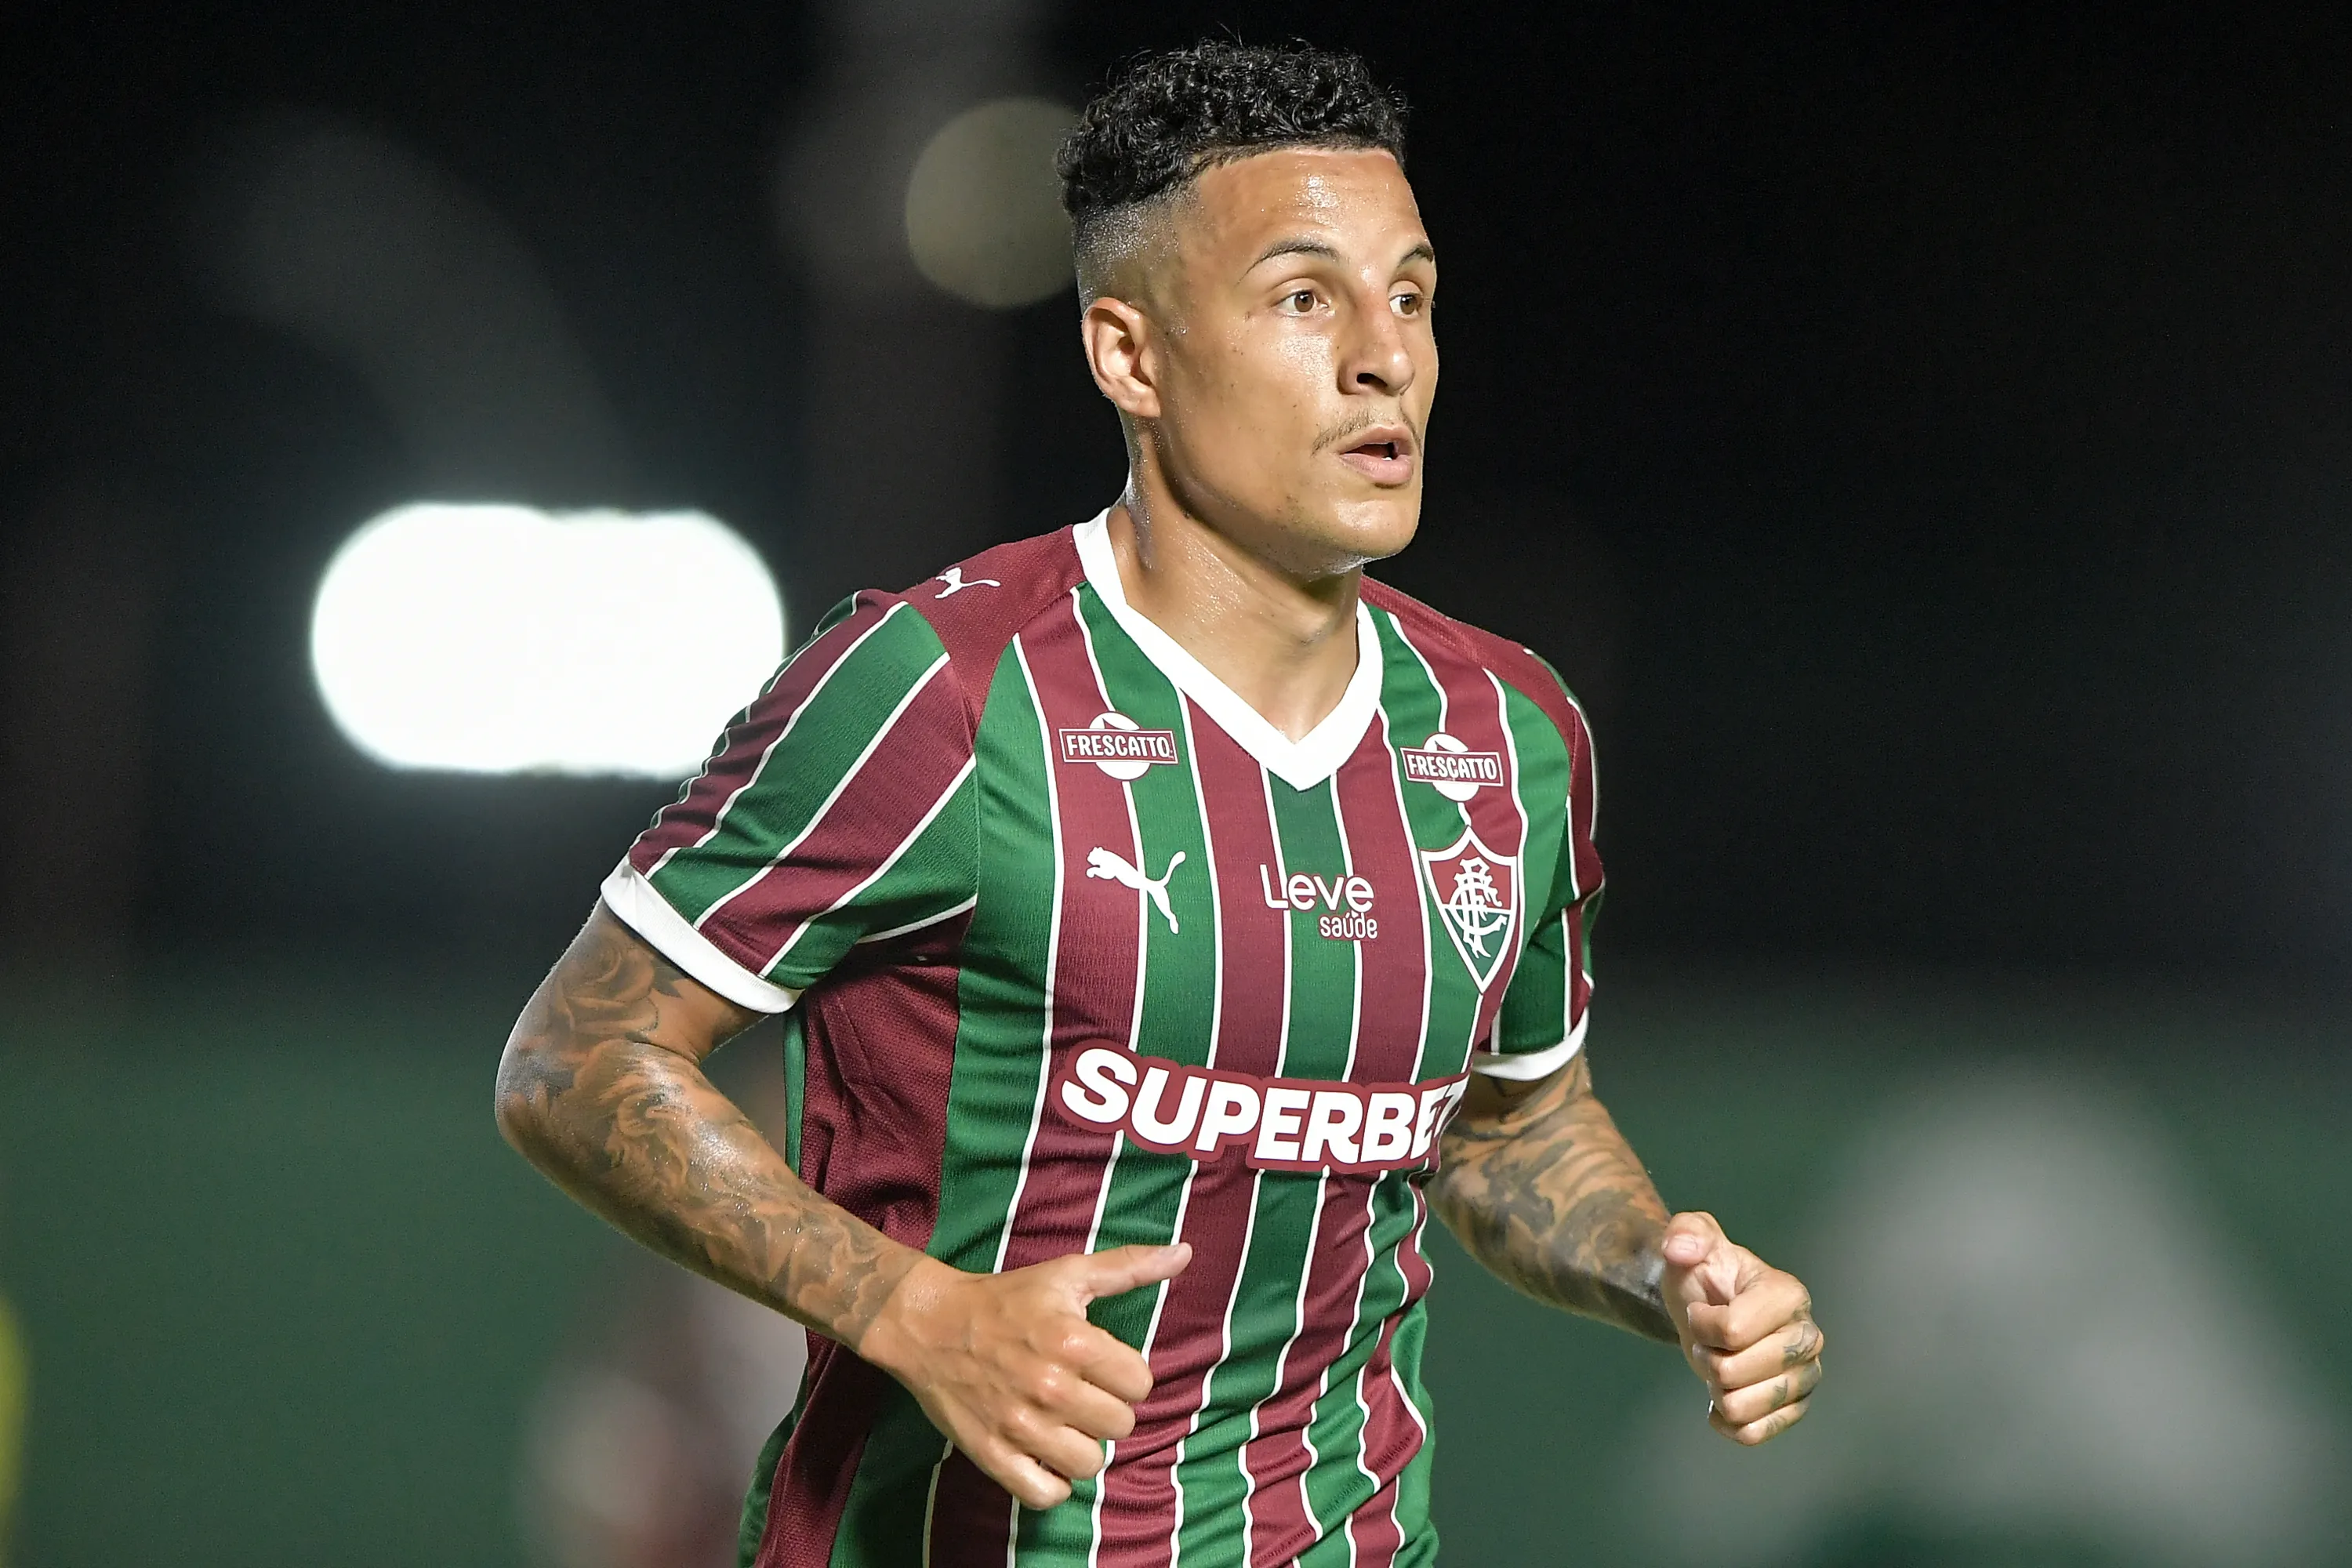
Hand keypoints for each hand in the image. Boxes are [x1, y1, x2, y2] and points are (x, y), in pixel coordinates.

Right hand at [857, 1242, 1192, 1508]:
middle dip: (1106, 1409)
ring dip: (1083, 1446)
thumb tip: (1184, 1254)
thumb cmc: (1005, 1299)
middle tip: (1081, 1393)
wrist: (929, 1324)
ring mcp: (1019, 1425)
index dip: (1126, 1375)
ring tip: (1065, 1423)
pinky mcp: (991, 1454)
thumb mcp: (1067, 1274)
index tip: (1103, 1366)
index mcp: (1072, 1341)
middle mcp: (1049, 1386)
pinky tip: (1046, 1455)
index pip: (1140, 1384)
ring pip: (1089, 1463)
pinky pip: (1045, 1494)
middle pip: (1121, 1425)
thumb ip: (1128, 1267)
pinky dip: (1052, 1482)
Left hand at [1660, 1211, 1822, 1445]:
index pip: (1732, 1330)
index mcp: (1788, 1295)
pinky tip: (1722, 1398)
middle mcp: (1807, 1337)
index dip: (1701, 1324)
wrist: (1706, 1307)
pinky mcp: (1795, 1408)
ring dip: (1716, 1390)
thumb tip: (1678, 1248)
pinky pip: (1753, 1434)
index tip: (1701, 1310)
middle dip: (1707, 1359)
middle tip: (1710, 1341)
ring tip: (1720, 1365)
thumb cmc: (1703, 1273)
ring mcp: (1806, 1376)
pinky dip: (1726, 1421)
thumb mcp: (1690, 1239)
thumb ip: (1685, 1232)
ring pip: (1743, 1408)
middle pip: (1734, 1373)